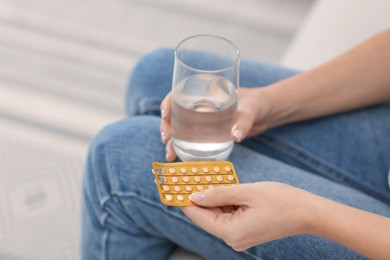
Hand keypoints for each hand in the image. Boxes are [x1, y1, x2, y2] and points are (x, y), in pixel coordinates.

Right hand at [159, 87, 275, 160]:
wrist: (266, 113)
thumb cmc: (258, 104)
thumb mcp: (251, 110)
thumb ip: (244, 121)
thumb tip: (236, 136)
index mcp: (205, 91)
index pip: (178, 93)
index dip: (168, 103)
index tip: (165, 115)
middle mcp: (199, 104)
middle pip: (174, 113)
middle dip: (166, 126)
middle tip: (167, 139)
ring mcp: (202, 119)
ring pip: (179, 128)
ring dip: (171, 141)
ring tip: (170, 155)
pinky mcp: (207, 131)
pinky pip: (190, 138)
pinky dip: (182, 147)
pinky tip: (179, 158)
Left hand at [181, 182, 315, 250]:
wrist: (308, 212)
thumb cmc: (282, 201)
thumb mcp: (246, 192)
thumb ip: (218, 194)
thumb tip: (195, 196)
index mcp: (231, 232)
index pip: (199, 216)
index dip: (184, 201)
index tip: (173, 187)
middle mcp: (233, 238)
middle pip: (207, 216)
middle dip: (198, 196)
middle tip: (188, 177)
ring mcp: (240, 236)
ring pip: (218, 214)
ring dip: (212, 196)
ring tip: (204, 177)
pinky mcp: (246, 230)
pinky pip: (229, 214)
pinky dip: (224, 201)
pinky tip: (221, 186)